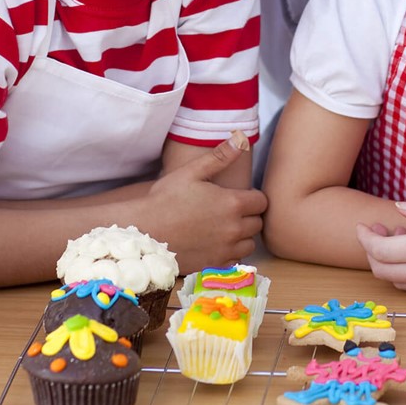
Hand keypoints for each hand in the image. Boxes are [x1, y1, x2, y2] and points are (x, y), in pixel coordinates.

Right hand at [147, 133, 266, 271]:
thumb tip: (240, 139)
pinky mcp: (215, 265)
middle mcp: (234, 228)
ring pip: (249, 244)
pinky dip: (230, 253)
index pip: (262, 202)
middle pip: (258, 223)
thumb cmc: (164, 199)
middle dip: (248, 216)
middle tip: (229, 211)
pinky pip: (235, 261)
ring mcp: (225, 250)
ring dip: (242, 236)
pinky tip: (214, 244)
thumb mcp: (191, 172)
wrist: (143, 231)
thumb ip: (219, 157)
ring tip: (223, 228)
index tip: (239, 197)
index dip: (253, 197)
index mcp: (232, 203)